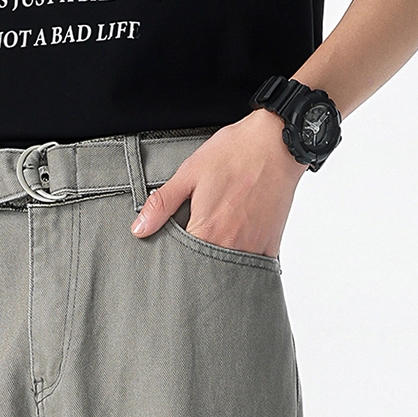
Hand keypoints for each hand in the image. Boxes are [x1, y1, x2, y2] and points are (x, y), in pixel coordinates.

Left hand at [130, 107, 305, 257]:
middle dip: (196, 271)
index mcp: (207, 230)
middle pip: (206, 274)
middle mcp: (232, 244)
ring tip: (213, 253)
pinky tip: (236, 253)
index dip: (173, 265)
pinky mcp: (270, 243)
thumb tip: (139, 228)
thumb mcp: (190, 173)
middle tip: (191, 258)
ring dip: (219, 269)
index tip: (170, 261)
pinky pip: (255, 268)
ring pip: (230, 274)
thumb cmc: (235, 152)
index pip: (182, 264)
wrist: (278, 142)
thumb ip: (163, 204)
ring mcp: (253, 246)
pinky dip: (243, 266)